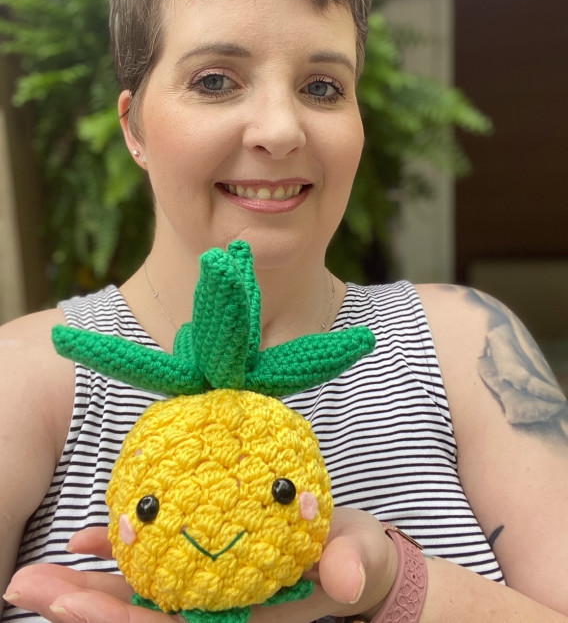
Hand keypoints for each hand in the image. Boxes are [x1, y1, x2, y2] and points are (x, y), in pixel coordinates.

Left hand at [4, 508, 396, 622]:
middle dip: (82, 609)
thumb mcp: (358, 561)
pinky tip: (88, 537)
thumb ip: (349, 568)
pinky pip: (156, 563)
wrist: (351, 554)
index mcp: (242, 622)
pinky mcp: (205, 561)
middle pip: (140, 620)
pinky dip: (121, 550)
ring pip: (138, 595)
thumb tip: (340, 581)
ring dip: (86, 586)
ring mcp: (207, 590)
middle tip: (27, 588)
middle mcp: (215, 612)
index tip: (72, 605)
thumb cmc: (354, 559)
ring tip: (36, 571)